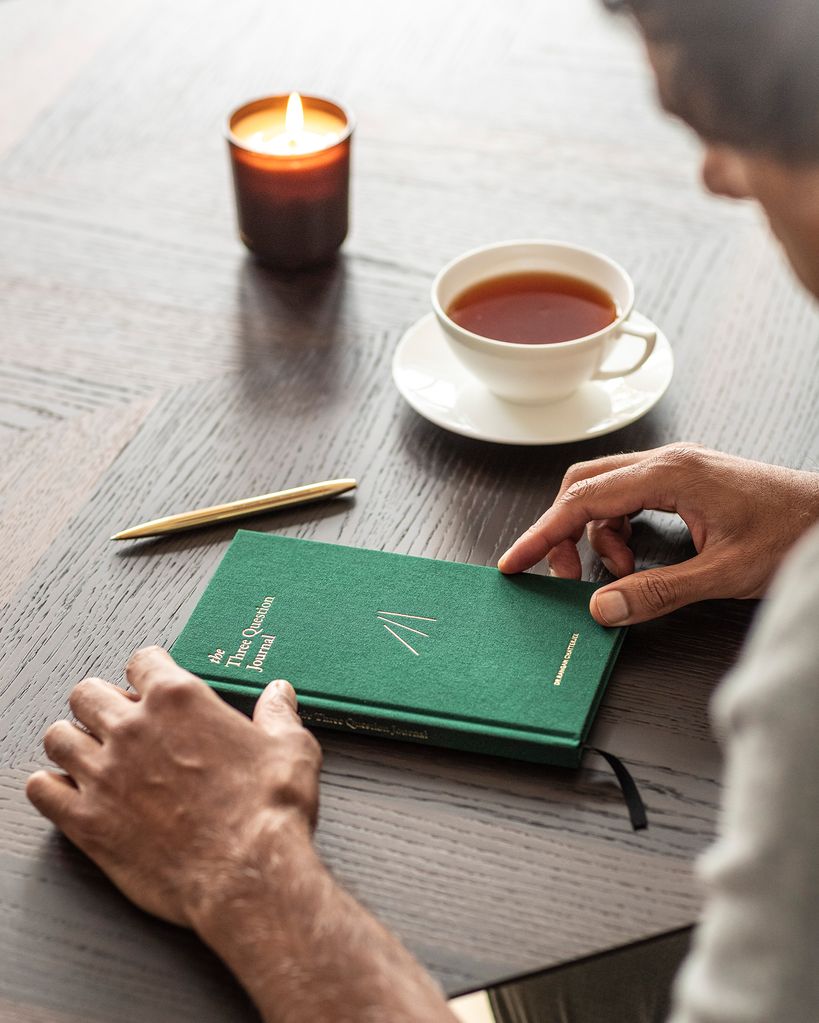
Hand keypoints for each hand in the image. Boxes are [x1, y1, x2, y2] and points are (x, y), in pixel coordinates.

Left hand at [27, 649, 456, 1022]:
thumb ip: (278, 714)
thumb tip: (279, 694)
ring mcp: (104, 773)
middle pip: (86, 693)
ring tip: (93, 758)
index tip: (154, 687)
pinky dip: (53, 789)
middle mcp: (133, 728)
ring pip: (57, 737)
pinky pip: (42, 790)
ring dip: (74, 743)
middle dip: (102, 703)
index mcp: (179, 699)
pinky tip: (74, 794)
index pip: (142, 660)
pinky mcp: (86, 820)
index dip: (149, 672)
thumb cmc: (270, 809)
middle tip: (120, 723)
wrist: (249, 874)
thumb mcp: (291, 748)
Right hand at [498, 444, 818, 624]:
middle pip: (584, 485)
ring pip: (604, 492)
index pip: (583, 499)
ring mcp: (675, 468)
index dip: (544, 532)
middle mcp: (667, 463)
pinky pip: (628, 499)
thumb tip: (603, 607)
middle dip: (564, 530)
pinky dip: (619, 530)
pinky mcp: (684, 480)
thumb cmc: (792, 535)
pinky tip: (636, 558)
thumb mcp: (724, 574)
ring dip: (596, 535)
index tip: (516, 560)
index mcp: (670, 474)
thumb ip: (659, 592)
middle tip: (565, 576)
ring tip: (619, 574)